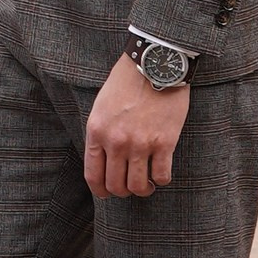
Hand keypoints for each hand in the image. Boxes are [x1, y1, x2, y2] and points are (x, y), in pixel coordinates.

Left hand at [84, 54, 190, 199]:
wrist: (155, 64)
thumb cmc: (127, 81)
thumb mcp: (101, 106)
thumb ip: (101, 133)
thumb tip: (103, 159)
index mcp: (97, 132)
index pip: (93, 176)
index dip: (101, 191)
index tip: (108, 193)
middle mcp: (116, 142)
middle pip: (116, 186)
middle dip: (122, 192)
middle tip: (130, 186)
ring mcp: (141, 144)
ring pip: (138, 186)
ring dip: (143, 190)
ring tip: (147, 184)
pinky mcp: (164, 142)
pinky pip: (162, 176)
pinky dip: (161, 180)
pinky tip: (161, 173)